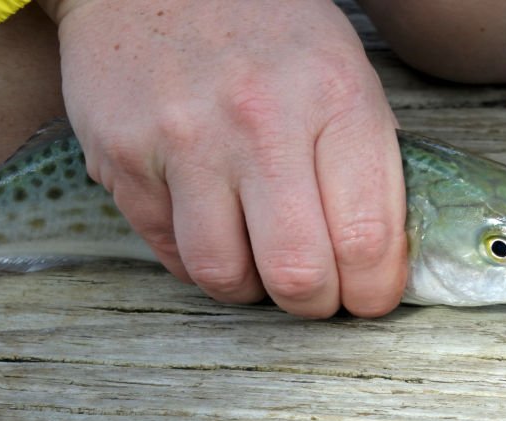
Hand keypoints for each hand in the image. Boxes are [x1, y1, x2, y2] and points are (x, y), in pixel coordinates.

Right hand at [39, 0, 405, 316]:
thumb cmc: (266, 31)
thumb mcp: (342, 70)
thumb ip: (364, 161)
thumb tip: (378, 257)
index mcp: (334, 98)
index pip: (367, 238)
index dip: (374, 291)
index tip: (369, 295)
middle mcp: (260, 121)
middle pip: (298, 274)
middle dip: (315, 305)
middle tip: (317, 294)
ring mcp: (186, 141)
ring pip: (226, 276)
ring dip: (252, 289)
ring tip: (261, 262)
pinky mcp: (126, 159)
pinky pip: (172, 254)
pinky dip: (202, 260)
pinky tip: (215, 230)